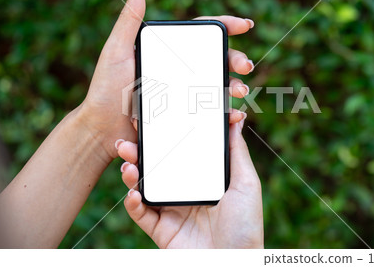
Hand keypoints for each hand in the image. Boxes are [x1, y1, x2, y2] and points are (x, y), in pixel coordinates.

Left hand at [77, 0, 254, 162]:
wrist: (103, 129)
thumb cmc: (106, 89)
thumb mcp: (117, 50)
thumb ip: (129, 19)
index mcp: (167, 51)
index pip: (200, 32)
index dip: (225, 26)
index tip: (245, 26)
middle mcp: (178, 69)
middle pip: (215, 58)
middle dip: (236, 59)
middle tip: (245, 66)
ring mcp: (183, 92)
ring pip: (218, 84)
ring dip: (235, 85)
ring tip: (241, 91)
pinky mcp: (185, 113)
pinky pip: (211, 109)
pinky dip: (227, 111)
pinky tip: (234, 114)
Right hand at [117, 118, 263, 247]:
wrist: (234, 263)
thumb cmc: (246, 225)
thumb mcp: (246, 183)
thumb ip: (236, 152)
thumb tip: (237, 120)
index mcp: (202, 178)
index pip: (179, 153)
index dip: (164, 138)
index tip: (152, 122)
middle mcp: (184, 191)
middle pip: (157, 167)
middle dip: (140, 153)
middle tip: (127, 141)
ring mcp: (172, 210)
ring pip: (144, 187)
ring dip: (132, 174)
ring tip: (128, 164)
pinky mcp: (161, 229)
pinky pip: (141, 214)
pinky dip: (132, 203)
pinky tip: (134, 194)